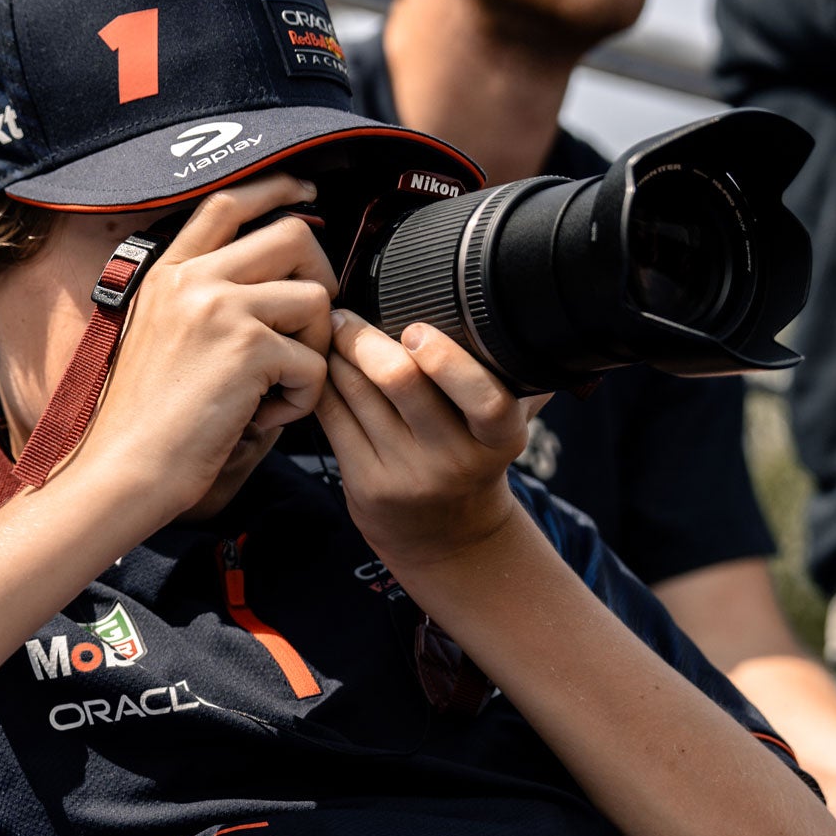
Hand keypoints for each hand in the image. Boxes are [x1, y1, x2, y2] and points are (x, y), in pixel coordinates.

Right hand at [77, 174, 334, 529]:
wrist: (124, 468)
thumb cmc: (141, 422)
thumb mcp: (154, 337)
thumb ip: (199, 301)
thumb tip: (268, 285)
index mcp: (167, 274)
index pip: (227, 203)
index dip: (277, 189)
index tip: (306, 193)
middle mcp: (193, 279)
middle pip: (293, 236)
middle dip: (320, 278)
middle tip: (307, 328)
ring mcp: (220, 307)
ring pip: (316, 297)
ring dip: (313, 348)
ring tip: (278, 388)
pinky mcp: (248, 348)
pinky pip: (314, 361)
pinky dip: (304, 398)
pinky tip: (266, 418)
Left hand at [316, 309, 547, 581]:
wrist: (449, 538)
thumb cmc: (475, 455)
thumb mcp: (504, 424)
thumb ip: (511, 372)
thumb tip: (513, 297)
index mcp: (500, 438)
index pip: (484, 396)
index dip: (445, 357)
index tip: (416, 328)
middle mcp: (455, 459)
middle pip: (400, 382)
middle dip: (363, 336)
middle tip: (347, 313)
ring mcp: (407, 476)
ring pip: (356, 392)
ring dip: (336, 353)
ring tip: (331, 332)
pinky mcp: (365, 485)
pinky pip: (333, 416)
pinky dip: (323, 383)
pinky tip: (321, 366)